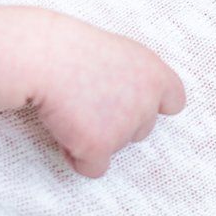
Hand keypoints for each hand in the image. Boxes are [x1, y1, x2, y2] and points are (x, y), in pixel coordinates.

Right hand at [30, 19, 185, 177]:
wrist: (42, 57)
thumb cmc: (69, 48)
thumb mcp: (114, 51)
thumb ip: (132, 77)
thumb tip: (126, 99)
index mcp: (153, 74)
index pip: (174, 101)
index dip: (154, 105)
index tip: (132, 102)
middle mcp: (146, 103)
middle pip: (141, 129)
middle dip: (117, 123)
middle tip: (87, 102)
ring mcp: (124, 127)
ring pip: (115, 147)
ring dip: (94, 137)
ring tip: (70, 109)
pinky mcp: (100, 146)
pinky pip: (94, 168)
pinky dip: (78, 156)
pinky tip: (63, 132)